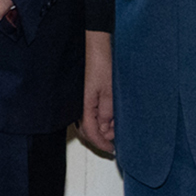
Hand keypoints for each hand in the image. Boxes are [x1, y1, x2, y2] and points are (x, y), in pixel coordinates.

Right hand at [80, 30, 115, 154]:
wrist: (95, 45)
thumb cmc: (101, 63)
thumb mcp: (110, 91)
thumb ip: (108, 112)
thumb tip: (107, 129)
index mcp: (84, 106)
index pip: (91, 133)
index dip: (102, 144)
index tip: (113, 150)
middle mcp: (79, 105)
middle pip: (87, 131)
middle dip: (102, 138)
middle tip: (117, 140)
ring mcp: (81, 100)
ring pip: (89, 123)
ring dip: (102, 128)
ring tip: (116, 126)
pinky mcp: (85, 95)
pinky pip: (90, 114)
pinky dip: (100, 119)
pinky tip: (110, 116)